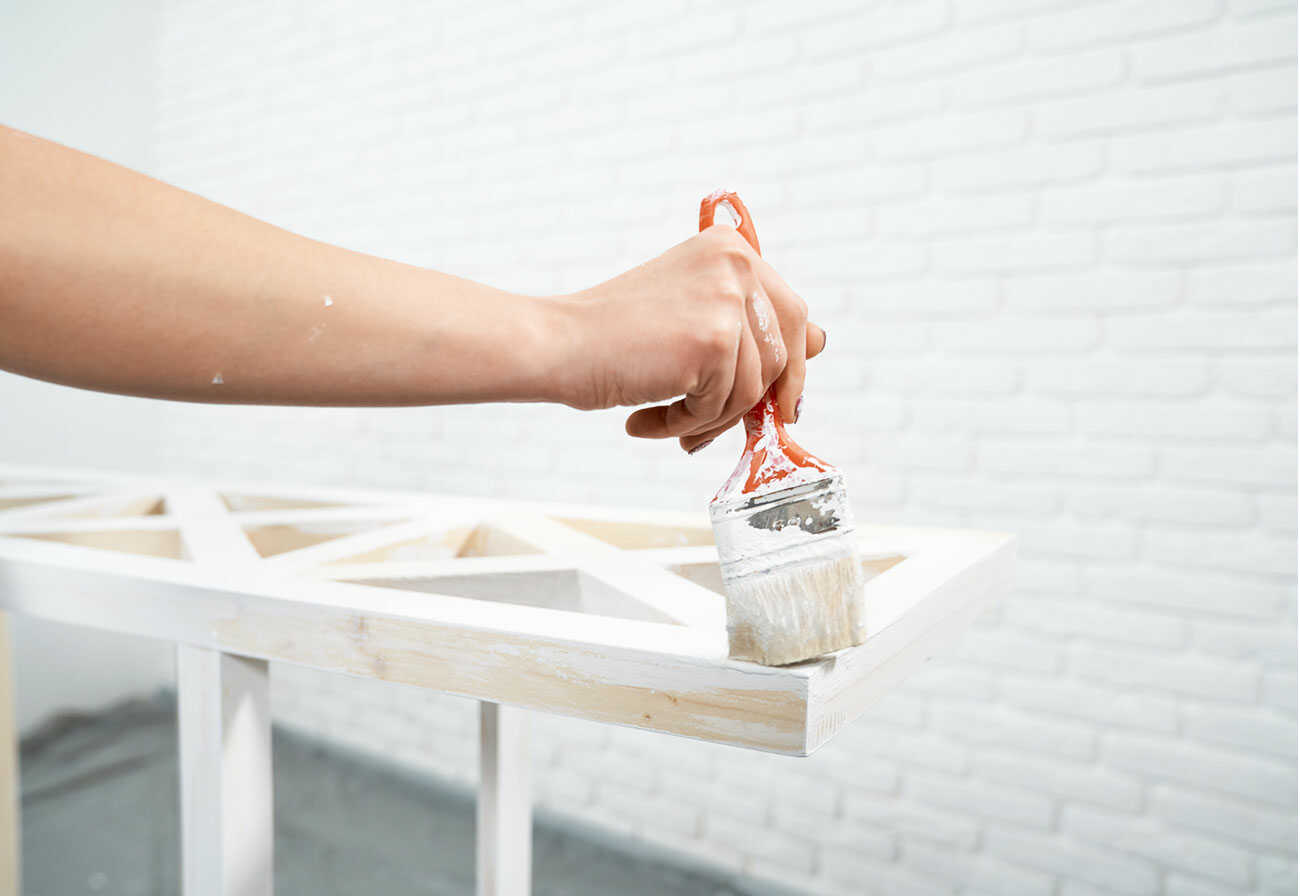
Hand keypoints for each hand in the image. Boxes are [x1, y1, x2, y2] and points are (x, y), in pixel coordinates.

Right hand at [555, 224, 826, 451]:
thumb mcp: (693, 312)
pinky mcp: (715, 342)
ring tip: (664, 419)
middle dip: (759, 400)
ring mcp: (727, 301)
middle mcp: (737, 264)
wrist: (558, 344)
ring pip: (753, 389)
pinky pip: (723, 407)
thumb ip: (751, 322)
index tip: (778, 401)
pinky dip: (685, 425)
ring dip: (710, 418)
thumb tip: (821, 342)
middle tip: (718, 426)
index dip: (789, 365)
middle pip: (784, 354)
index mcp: (732, 249)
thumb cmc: (614, 336)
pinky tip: (645, 420)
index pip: (792, 314)